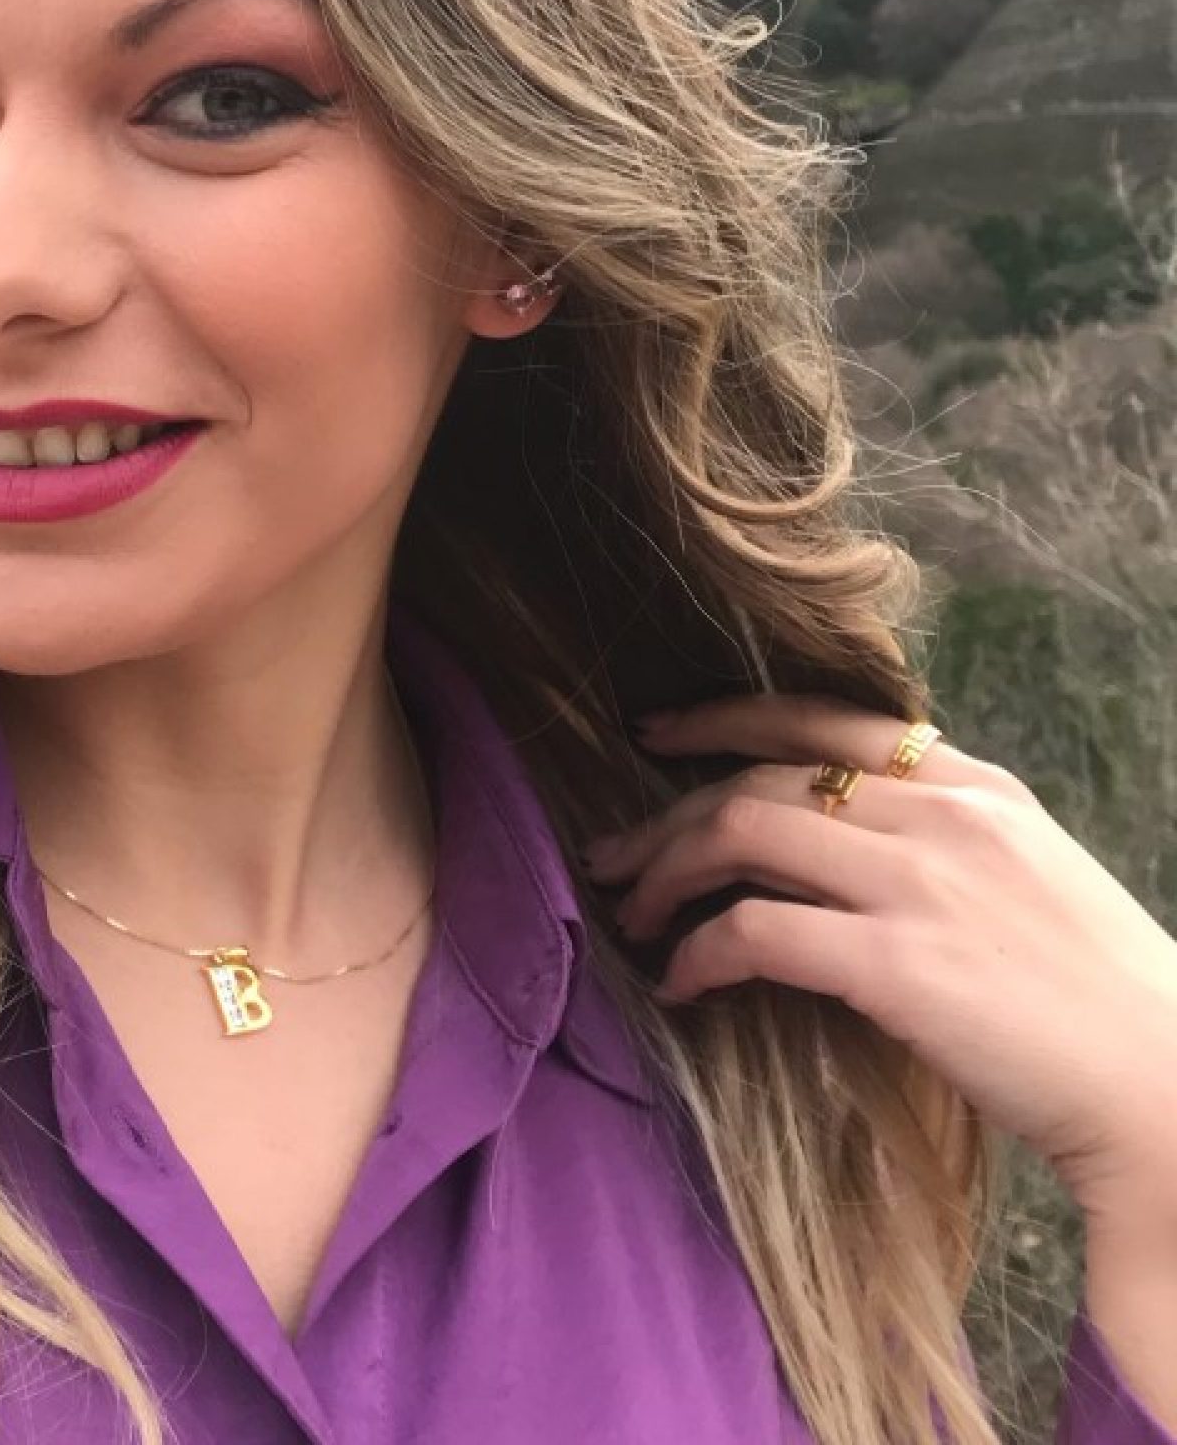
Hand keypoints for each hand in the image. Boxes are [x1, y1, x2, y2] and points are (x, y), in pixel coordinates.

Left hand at [584, 693, 1176, 1227]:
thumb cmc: (1103, 1002)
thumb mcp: (1032, 876)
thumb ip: (945, 842)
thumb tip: (843, 843)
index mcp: (975, 787)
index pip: (821, 714)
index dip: (721, 716)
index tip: (655, 733)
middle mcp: (942, 815)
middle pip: (759, 774)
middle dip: (668, 814)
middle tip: (614, 855)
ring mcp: (919, 884)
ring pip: (740, 831)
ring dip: (665, 873)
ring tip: (631, 913)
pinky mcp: (898, 965)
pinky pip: (754, 932)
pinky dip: (698, 952)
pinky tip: (680, 982)